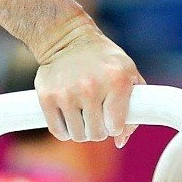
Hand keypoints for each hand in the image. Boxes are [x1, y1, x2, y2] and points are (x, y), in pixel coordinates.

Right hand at [33, 19, 143, 147]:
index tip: (112, 115)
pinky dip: (64, 129)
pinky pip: (58, 131)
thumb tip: (120, 141)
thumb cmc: (104, 60)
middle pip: (96, 134)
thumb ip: (135, 108)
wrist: (68, 40)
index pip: (116, 126)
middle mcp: (91, 87)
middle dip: (99, 128)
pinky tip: (69, 114)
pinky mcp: (46, 97)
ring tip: (83, 112)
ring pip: (77, 135)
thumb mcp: (128, 74)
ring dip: (81, 129)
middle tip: (97, 113)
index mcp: (117, 81)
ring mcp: (67, 92)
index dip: (115, 124)